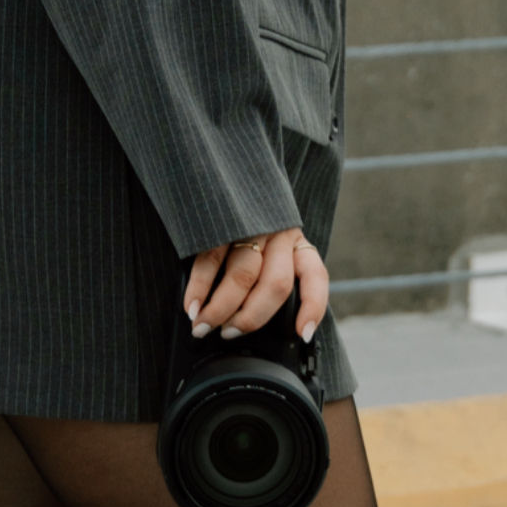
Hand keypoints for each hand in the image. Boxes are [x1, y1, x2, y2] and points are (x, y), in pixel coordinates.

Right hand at [182, 227, 327, 344]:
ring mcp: (249, 224)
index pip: (315, 275)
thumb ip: (271, 272)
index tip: (303, 335)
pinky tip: (191, 306)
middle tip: (228, 334)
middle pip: (275, 284)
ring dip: (220, 309)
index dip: (313, 307)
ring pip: (242, 276)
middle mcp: (277, 233)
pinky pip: (210, 258)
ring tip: (202, 327)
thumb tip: (251, 319)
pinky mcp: (220, 219)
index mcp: (295, 241)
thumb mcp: (271, 241)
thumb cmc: (248, 219)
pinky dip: (199, 288)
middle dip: (249, 318)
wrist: (226, 171)